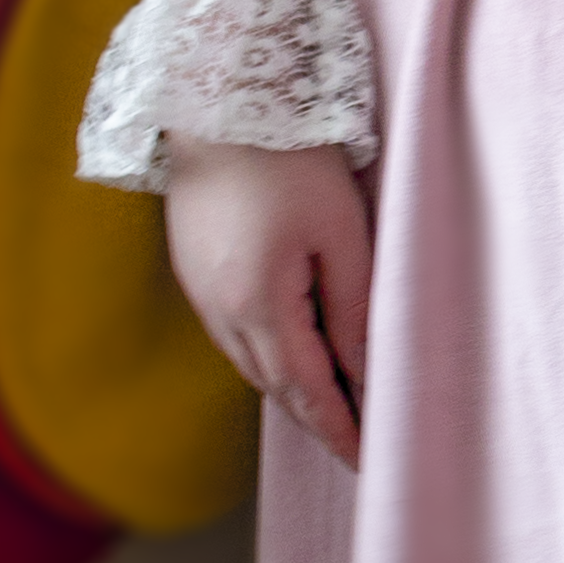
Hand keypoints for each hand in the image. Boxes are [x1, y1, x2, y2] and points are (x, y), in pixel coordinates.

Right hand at [165, 138, 373, 471]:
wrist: (217, 99)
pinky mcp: (193, 268)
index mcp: (258, 306)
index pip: (309, 392)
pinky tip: (294, 357)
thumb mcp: (341, 236)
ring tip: (335, 412)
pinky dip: (269, 357)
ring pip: (252, 364)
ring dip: (292, 392)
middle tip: (358, 449)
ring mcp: (199, 291)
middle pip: (276, 386)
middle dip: (319, 420)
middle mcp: (219, 310)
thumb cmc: (292, 159)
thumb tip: (367, 374)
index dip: (341, 431)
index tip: (369, 462)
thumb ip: (354, 310)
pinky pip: (235, 334)